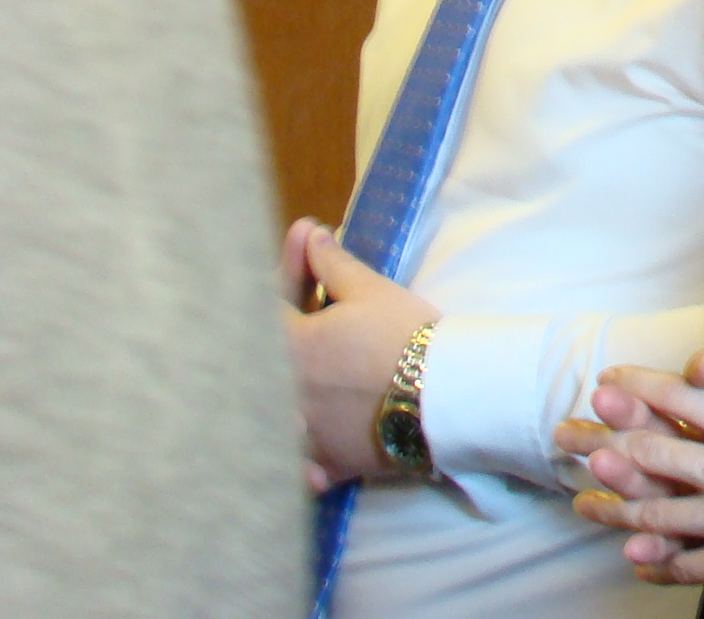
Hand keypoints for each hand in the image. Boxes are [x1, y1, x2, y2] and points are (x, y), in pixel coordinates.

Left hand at [281, 221, 438, 491]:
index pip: (269, 305)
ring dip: (274, 405)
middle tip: (298, 324)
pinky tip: (304, 458)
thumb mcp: (372, 291)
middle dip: (275, 337)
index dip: (288, 272)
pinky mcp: (327, 462)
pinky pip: (302, 467)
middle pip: (260, 366)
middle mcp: (282, 393)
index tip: (303, 245)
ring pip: (272, 422)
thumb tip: (311, 236)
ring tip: (288, 395)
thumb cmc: (406, 334)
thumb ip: (332, 265)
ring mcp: (302, 433)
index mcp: (290, 347)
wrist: (443, 393)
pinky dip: (300, 463)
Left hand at [557, 350, 703, 564]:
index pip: (685, 399)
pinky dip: (655, 563)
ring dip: (617, 510)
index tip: (609, 381)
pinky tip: (636, 561)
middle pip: (656, 452)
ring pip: (657, 514)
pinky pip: (682, 562)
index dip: (640, 388)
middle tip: (573, 437)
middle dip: (609, 442)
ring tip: (585, 504)